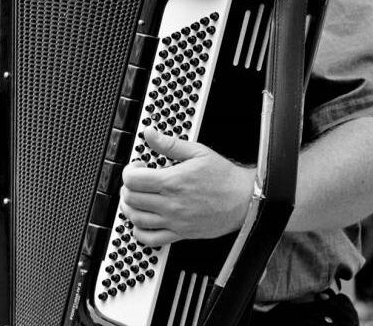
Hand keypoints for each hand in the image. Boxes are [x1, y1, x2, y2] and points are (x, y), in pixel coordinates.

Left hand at [120, 127, 253, 246]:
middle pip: (131, 198)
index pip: (133, 180)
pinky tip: (142, 220)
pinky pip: (150, 239)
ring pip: (136, 218)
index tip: (137, 167)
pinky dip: (139, 231)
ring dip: (129, 207)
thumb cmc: (224, 177)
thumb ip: (169, 144)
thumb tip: (150, 134)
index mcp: (173, 182)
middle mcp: (171, 204)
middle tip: (136, 181)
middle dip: (127, 187)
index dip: (129, 171)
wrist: (245, 200)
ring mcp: (174, 221)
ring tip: (135, 198)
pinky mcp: (180, 234)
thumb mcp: (198, 152)